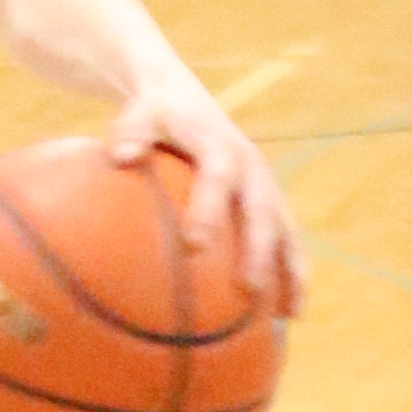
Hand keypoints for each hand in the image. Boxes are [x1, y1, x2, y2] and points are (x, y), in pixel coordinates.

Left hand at [108, 77, 307, 316]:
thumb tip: (120, 155)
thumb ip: (130, 131)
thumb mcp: (139, 113)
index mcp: (219, 146)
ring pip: (286, 230)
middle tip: (250, 288)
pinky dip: (290, 273)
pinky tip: (285, 315)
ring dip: (291, 269)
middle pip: (263, 211)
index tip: (194, 244)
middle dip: (260, 249)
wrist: (183, 97)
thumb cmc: (155, 113)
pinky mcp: (270, 201)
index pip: (217, 177)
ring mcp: (266, 186)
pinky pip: (285, 239)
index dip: (209, 208)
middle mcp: (251, 168)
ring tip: (290, 314)